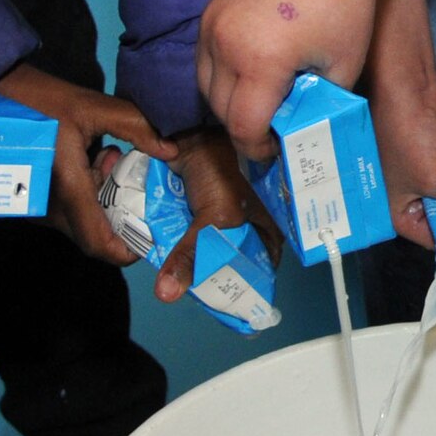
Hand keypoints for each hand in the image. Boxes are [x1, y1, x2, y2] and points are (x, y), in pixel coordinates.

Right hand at [0, 62, 177, 264]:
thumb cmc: (42, 100)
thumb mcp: (93, 106)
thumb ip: (135, 127)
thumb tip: (170, 150)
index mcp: (67, 189)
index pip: (98, 242)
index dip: (126, 251)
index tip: (148, 238)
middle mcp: (49, 207)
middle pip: (93, 233)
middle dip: (118, 212)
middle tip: (123, 172)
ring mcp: (36, 207)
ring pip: (80, 222)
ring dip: (101, 199)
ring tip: (104, 155)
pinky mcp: (30, 199)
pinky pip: (66, 210)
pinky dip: (85, 194)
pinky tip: (87, 160)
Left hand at [150, 128, 284, 302]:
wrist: (191, 130)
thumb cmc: (223, 167)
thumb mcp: (217, 216)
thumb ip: (195, 254)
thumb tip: (166, 293)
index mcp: (269, 228)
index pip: (262, 270)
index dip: (244, 289)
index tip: (222, 305)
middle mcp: (248, 226)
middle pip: (230, 265)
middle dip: (210, 277)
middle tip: (192, 293)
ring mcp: (221, 219)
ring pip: (205, 251)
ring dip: (191, 261)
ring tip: (176, 278)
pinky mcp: (198, 211)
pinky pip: (188, 236)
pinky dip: (177, 244)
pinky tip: (167, 256)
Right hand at [197, 0, 376, 161]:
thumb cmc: (344, 5)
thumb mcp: (341, 68)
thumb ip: (316, 106)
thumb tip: (301, 136)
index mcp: (261, 61)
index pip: (243, 126)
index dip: (258, 148)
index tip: (275, 152)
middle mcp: (226, 44)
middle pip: (221, 110)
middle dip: (245, 128)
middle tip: (272, 132)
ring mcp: (213, 25)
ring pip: (206, 86)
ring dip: (228, 103)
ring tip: (260, 103)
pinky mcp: (211, 11)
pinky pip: (205, 59)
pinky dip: (221, 75)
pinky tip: (249, 74)